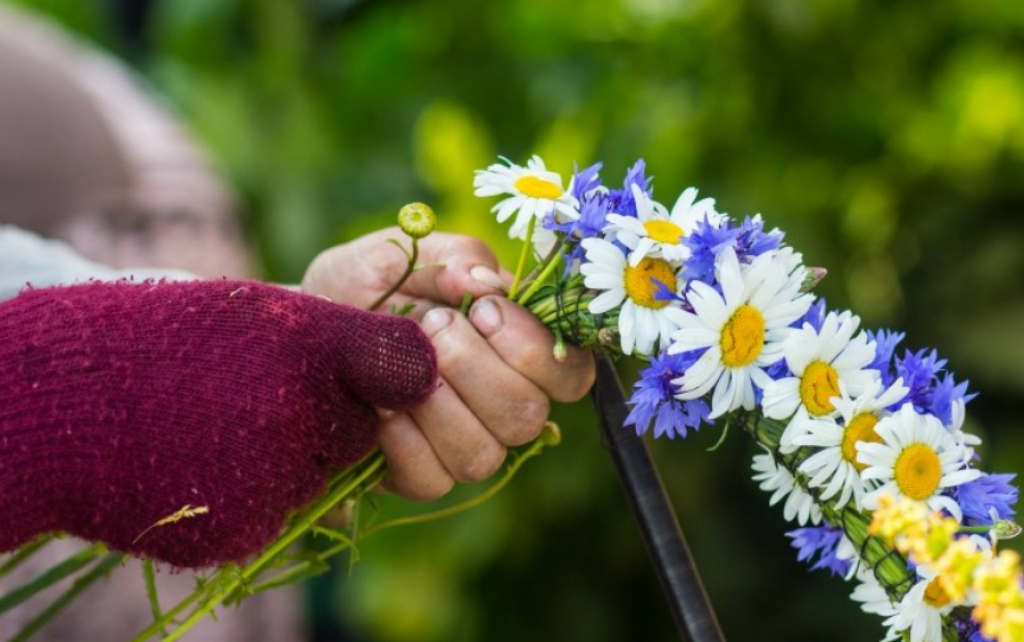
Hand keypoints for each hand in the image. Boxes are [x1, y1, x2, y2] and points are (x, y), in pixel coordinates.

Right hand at [0, 280, 436, 566]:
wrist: (70, 398)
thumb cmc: (172, 339)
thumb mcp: (263, 312)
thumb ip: (349, 341)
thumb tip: (424, 376)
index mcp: (310, 347)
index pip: (397, 370)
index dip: (365, 370)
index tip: (336, 368)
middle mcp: (300, 414)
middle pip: (356, 432)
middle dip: (324, 418)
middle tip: (256, 396)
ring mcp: (270, 477)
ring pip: (316, 474)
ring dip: (286, 457)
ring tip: (219, 425)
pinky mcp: (241, 528)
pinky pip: (275, 511)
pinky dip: (251, 492)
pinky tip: (204, 461)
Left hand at [302, 227, 595, 499]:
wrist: (302, 328)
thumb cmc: (365, 285)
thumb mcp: (404, 252)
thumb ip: (453, 257)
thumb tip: (485, 282)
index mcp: (518, 351)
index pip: (570, 373)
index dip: (534, 347)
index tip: (482, 309)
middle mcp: (503, 405)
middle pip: (528, 414)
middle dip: (475, 367)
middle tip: (432, 326)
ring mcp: (464, 446)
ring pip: (485, 454)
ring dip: (439, 404)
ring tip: (402, 363)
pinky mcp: (420, 476)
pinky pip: (433, 479)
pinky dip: (405, 441)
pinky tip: (381, 408)